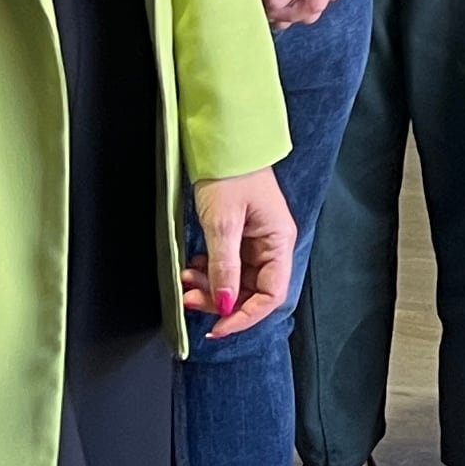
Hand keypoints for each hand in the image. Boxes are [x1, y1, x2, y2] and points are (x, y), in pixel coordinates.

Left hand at [189, 166, 298, 338]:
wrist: (224, 139)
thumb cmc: (231, 172)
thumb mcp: (223, 222)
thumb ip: (224, 266)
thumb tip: (225, 305)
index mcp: (278, 241)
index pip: (270, 294)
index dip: (245, 316)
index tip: (218, 327)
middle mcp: (271, 244)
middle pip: (251, 290)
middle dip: (221, 300)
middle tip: (191, 299)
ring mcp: (255, 239)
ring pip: (235, 279)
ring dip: (211, 286)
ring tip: (186, 281)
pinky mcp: (239, 234)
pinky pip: (226, 264)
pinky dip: (208, 270)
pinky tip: (191, 266)